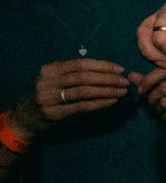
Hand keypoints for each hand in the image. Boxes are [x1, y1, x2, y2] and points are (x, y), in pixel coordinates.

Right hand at [8, 59, 128, 141]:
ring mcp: (49, 98)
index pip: (80, 64)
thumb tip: (105, 70)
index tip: (120, 69)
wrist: (24, 119)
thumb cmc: (46, 97)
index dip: (102, 66)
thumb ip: (71, 74)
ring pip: (83, 91)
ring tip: (122, 91)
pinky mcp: (54, 113)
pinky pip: (81, 107)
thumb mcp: (53, 80)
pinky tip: (112, 102)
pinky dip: (99, 103)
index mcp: (50, 70)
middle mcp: (48, 81)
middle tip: (125, 81)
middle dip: (107, 78)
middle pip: (83, 77)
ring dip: (106, 91)